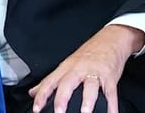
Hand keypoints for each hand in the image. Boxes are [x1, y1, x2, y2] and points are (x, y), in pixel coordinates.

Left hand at [28, 25, 143, 112]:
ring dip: (87, 101)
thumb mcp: (67, 64)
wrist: (111, 39)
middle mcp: (79, 69)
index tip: (36, 109)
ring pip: (90, 86)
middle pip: (67, 83)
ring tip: (85, 112)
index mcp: (66, 68)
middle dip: (62, 99)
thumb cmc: (89, 53)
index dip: (41, 95)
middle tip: (58, 112)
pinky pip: (110, 92)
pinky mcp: (109, 76)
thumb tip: (33, 92)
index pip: (50, 82)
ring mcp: (95, 72)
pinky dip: (112, 105)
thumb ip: (51, 81)